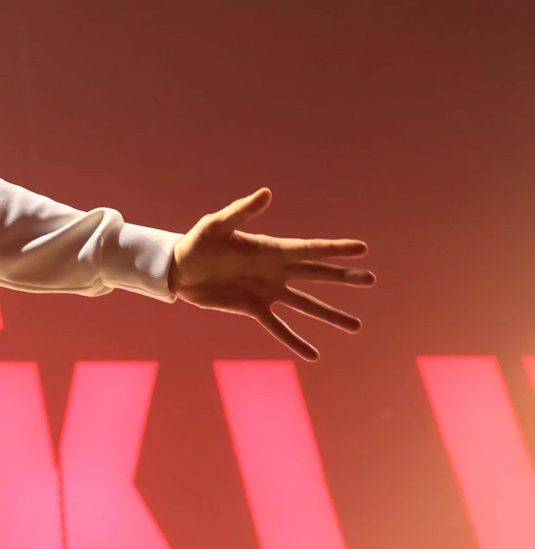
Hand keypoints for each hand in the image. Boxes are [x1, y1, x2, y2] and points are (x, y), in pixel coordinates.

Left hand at [168, 188, 374, 360]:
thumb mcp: (217, 225)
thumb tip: (266, 192)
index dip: (336, 249)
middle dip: (344, 278)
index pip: (310, 249)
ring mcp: (267, 291)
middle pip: (317, 275)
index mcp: (271, 249)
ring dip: (330, 315)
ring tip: (356, 326)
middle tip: (371, 280)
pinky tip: (314, 355)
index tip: (363, 249)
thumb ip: (241, 211)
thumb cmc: (197, 243)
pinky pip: (279, 327)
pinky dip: (296, 341)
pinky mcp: (253, 308)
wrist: (178, 270)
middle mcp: (275, 271)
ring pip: (306, 305)